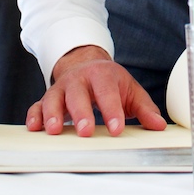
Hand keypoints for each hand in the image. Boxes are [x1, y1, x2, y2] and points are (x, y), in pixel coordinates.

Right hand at [26, 45, 165, 135]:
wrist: (85, 63)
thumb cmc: (109, 81)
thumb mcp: (129, 90)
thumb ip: (144, 108)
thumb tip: (159, 126)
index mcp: (102, 75)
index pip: (107, 92)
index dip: (112, 110)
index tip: (117, 129)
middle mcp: (79, 80)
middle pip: (78, 94)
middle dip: (81, 113)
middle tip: (86, 131)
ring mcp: (61, 89)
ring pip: (53, 99)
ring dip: (53, 114)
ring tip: (55, 130)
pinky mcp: (47, 98)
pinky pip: (37, 106)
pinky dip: (34, 116)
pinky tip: (35, 128)